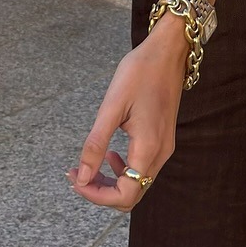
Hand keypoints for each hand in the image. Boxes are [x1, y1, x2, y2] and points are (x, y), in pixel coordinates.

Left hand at [68, 14, 189, 210]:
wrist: (169, 51)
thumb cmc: (140, 72)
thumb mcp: (112, 106)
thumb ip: (96, 144)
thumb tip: (82, 178)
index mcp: (148, 148)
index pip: (125, 195)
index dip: (97, 195)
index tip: (76, 180)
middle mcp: (160, 154)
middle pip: (132, 194)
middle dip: (102, 191)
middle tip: (78, 174)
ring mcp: (164, 147)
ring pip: (137, 183)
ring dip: (111, 181)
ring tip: (89, 166)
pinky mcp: (163, 139)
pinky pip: (143, 168)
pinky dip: (124, 169)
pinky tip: (110, 153)